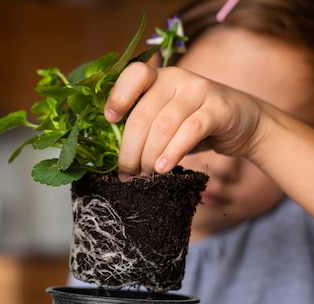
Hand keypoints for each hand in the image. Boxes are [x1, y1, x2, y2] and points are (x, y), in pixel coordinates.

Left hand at [105, 62, 262, 179]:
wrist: (245, 124)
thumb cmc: (195, 125)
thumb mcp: (165, 119)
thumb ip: (143, 124)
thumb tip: (113, 154)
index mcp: (158, 77)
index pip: (134, 75)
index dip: (117, 97)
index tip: (110, 121)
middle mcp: (177, 78)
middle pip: (142, 114)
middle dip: (130, 149)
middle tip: (127, 173)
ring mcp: (199, 90)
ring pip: (163, 126)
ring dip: (149, 156)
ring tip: (144, 175)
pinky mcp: (218, 109)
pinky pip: (189, 132)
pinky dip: (172, 153)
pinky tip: (163, 169)